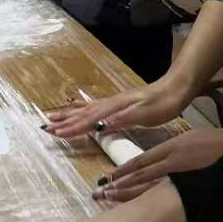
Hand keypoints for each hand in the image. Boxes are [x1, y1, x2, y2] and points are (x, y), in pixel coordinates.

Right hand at [45, 76, 191, 139]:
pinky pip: (94, 108)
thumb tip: (99, 126)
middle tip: (45, 127)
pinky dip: (82, 109)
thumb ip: (122, 119)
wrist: (177, 88)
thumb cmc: (163, 103)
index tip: (55, 133)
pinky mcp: (119, 104)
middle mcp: (111, 104)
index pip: (89, 120)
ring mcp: (114, 103)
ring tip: (52, 117)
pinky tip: (77, 108)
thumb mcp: (145, 114)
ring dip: (69, 116)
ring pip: (86, 110)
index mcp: (115, 108)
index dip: (72, 128)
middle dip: (64, 121)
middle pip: (82, 114)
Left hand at [93, 123, 222, 201]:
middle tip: (99, 196)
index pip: (140, 162)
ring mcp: (185, 179)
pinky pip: (170, 202)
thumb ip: (173, 150)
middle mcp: (175, 163)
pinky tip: (141, 214)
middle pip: (140, 178)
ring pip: (151, 191)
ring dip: (130, 198)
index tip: (106, 180)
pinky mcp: (195, 192)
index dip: (122, 173)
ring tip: (111, 203)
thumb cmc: (221, 144)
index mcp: (173, 148)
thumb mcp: (191, 139)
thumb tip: (158, 160)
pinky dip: (153, 207)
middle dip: (118, 188)